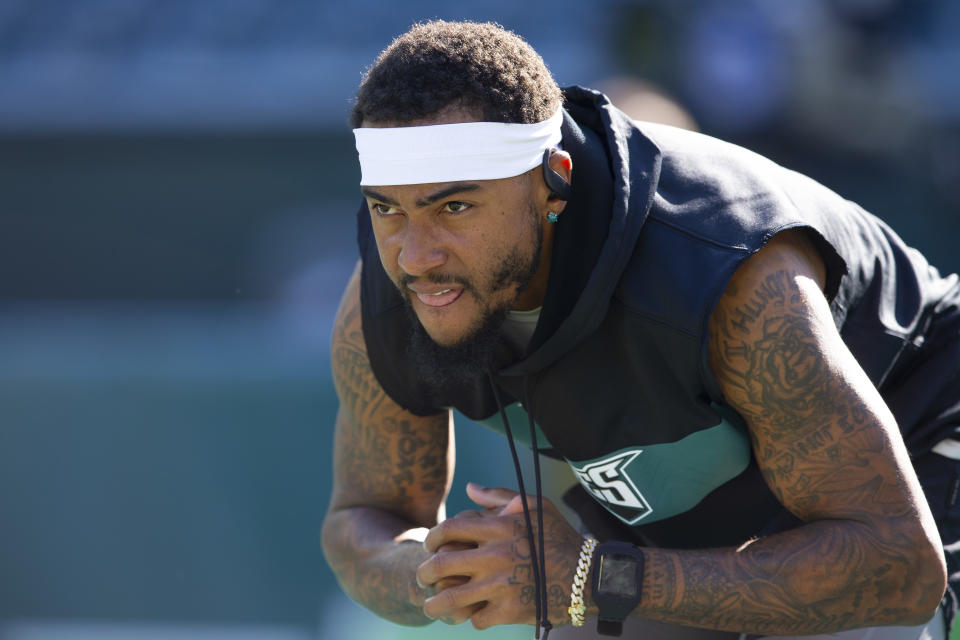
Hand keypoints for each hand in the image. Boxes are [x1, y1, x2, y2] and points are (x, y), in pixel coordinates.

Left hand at [416, 483, 584, 629]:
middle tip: (422, 578)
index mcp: (499, 528)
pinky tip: (473, 614)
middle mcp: (495, 556)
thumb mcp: (535, 506)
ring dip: (435, 605)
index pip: (449, 529)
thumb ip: (498, 496)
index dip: (432, 538)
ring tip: (431, 607)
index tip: (429, 546)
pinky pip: (476, 618)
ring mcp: (500, 586)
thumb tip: (469, 488)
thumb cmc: (560, 537)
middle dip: (424, 573)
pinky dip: (472, 618)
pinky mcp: (509, 612)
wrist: (589, 577)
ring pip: (451, 599)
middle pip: (440, 565)